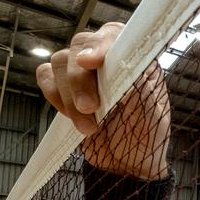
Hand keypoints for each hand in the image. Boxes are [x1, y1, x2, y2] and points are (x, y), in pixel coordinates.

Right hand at [36, 22, 170, 179]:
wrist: (131, 164)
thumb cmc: (148, 135)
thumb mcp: (154, 111)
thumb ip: (140, 85)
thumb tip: (119, 64)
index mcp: (132, 57)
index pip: (113, 35)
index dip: (99, 45)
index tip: (91, 63)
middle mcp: (106, 58)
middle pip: (79, 45)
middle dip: (80, 80)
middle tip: (90, 109)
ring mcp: (82, 71)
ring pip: (59, 62)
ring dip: (69, 96)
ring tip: (88, 127)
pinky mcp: (63, 87)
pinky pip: (45, 77)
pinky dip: (54, 96)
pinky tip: (71, 117)